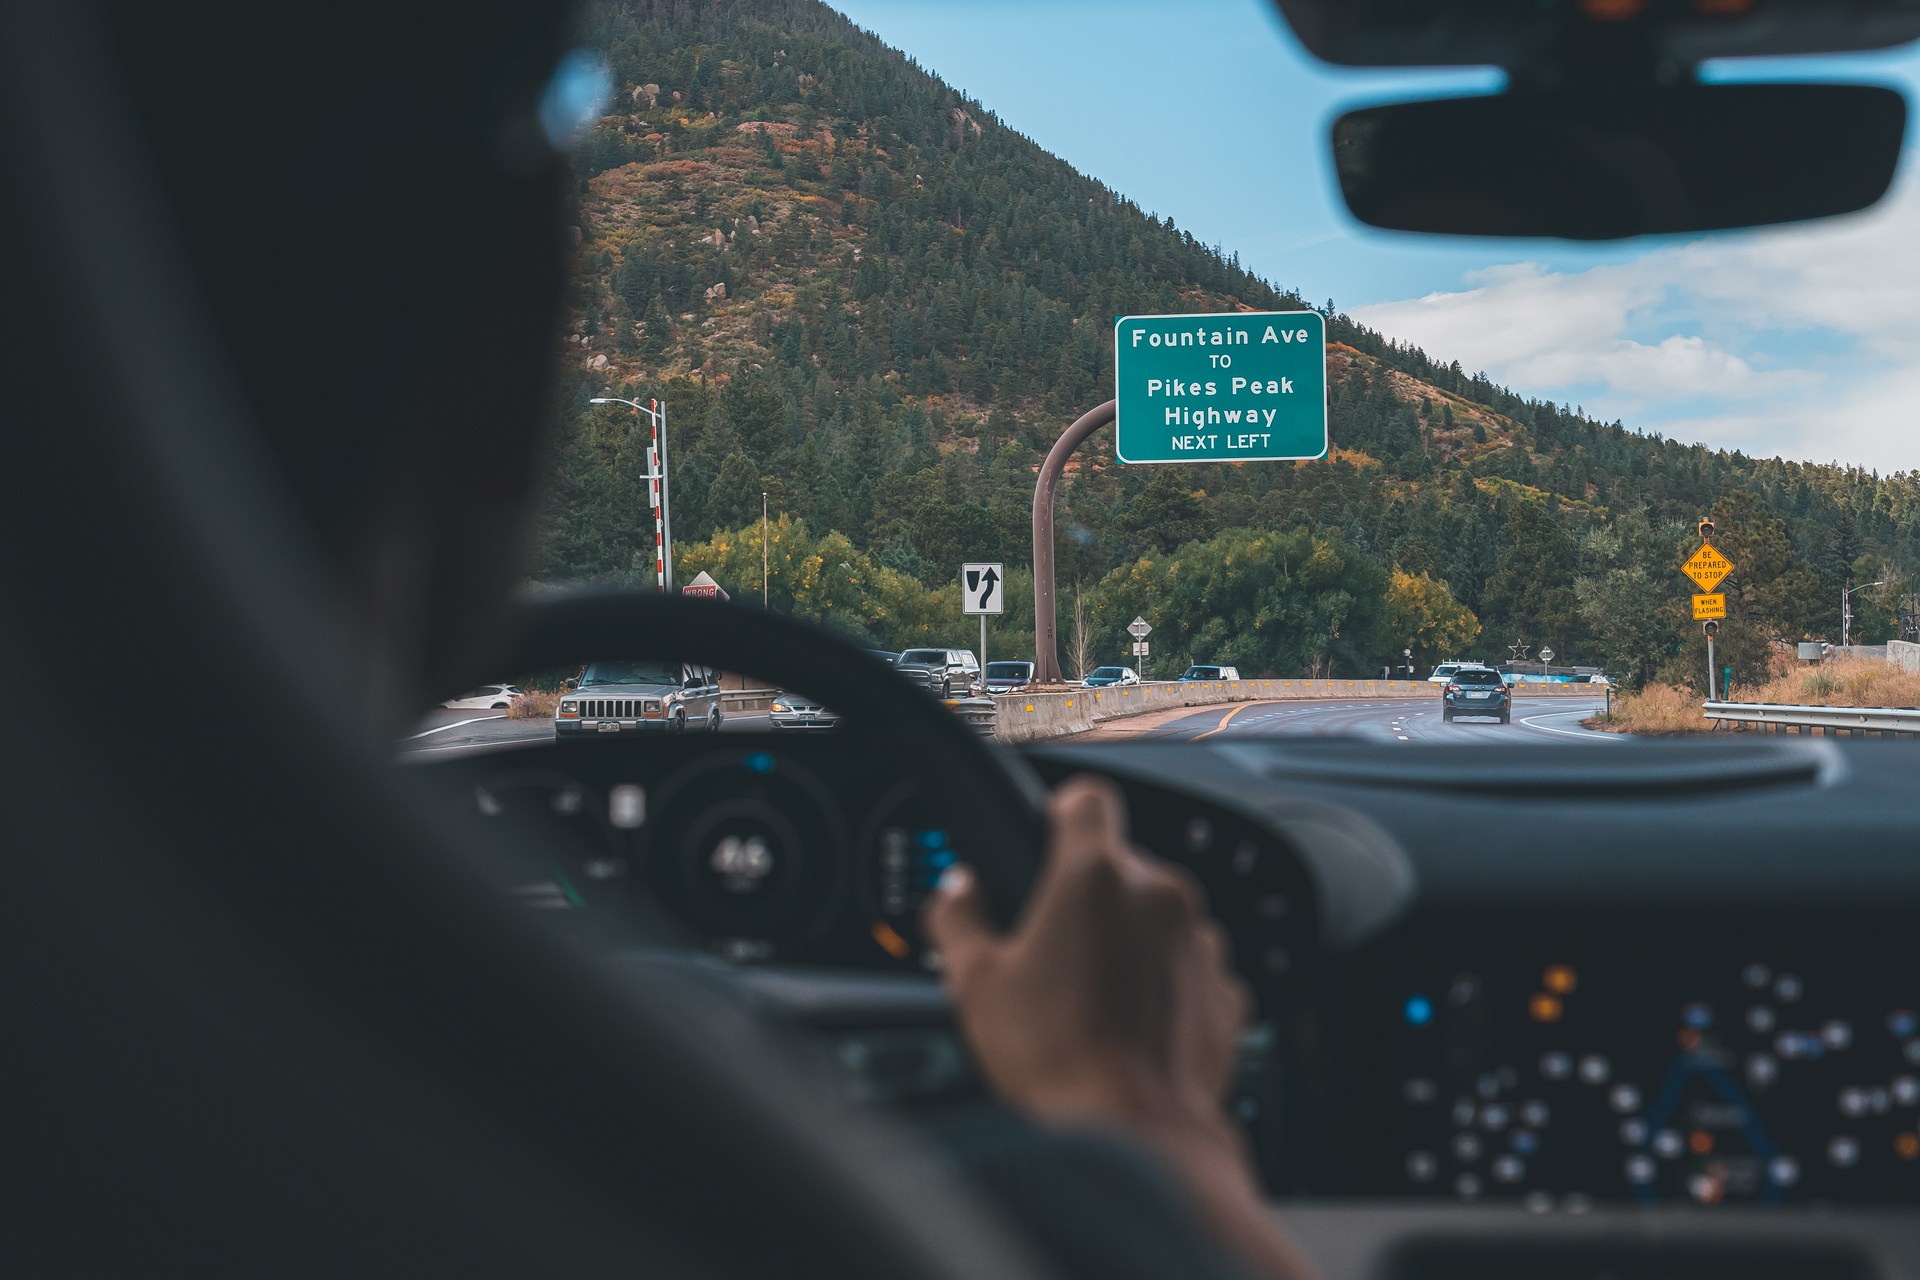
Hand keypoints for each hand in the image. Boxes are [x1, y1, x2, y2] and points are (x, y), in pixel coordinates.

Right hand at [925, 774, 1248, 1139]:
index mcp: (1094, 876)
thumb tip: (956, 891)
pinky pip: (1189, 968)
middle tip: (1054, 952)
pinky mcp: (1226, 991)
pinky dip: (1164, 986)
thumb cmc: (1056, 1059)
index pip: (1087, 799)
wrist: (1135, 1137)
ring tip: (1093, 999)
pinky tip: (1130, 1027)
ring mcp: (1201, 942)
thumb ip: (959, 918)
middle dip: (1090, 899)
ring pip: (1159, 918)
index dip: (1063, 812)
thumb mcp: (976, 983)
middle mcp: (1160, 894)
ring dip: (1131, 942)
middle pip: (1121, 867)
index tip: (1050, 834)